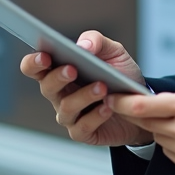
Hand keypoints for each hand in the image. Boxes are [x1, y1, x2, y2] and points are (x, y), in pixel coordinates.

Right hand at [19, 30, 152, 147]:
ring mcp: (70, 115)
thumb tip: (82, 45)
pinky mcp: (82, 133)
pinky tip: (107, 107)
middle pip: (46, 87)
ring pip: (66, 107)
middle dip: (57, 77)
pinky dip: (95, 116)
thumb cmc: (121, 75)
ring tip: (102, 87)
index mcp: (59, 70)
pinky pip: (82, 127)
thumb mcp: (114, 52)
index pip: (34, 67)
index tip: (44, 56)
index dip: (33, 62)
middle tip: (72, 69)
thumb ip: (97, 41)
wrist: (141, 104)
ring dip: (83, 96)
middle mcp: (59, 94)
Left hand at [108, 85, 174, 174]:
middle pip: (146, 123)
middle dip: (136, 113)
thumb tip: (158, 101)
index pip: (144, 105)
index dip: (123, 102)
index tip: (113, 97)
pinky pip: (169, 152)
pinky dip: (171, 142)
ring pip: (157, 137)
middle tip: (127, 105)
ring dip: (159, 128)